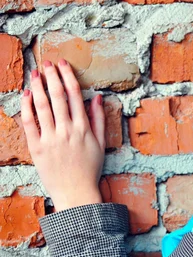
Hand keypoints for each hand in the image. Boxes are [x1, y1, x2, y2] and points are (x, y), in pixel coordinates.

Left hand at [21, 59, 105, 211]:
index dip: (67, 76)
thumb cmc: (89, 170)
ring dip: (38, 86)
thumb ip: (99, 119)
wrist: (76, 193)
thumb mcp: (100, 144)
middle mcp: (67, 130)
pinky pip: (29, 123)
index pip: (74, 94)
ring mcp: (51, 139)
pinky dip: (27, 107)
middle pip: (57, 95)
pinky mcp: (37, 148)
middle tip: (46, 63)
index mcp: (83, 128)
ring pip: (42, 106)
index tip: (62, 64)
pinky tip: (27, 95)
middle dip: (52, 76)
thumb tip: (97, 97)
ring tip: (35, 74)